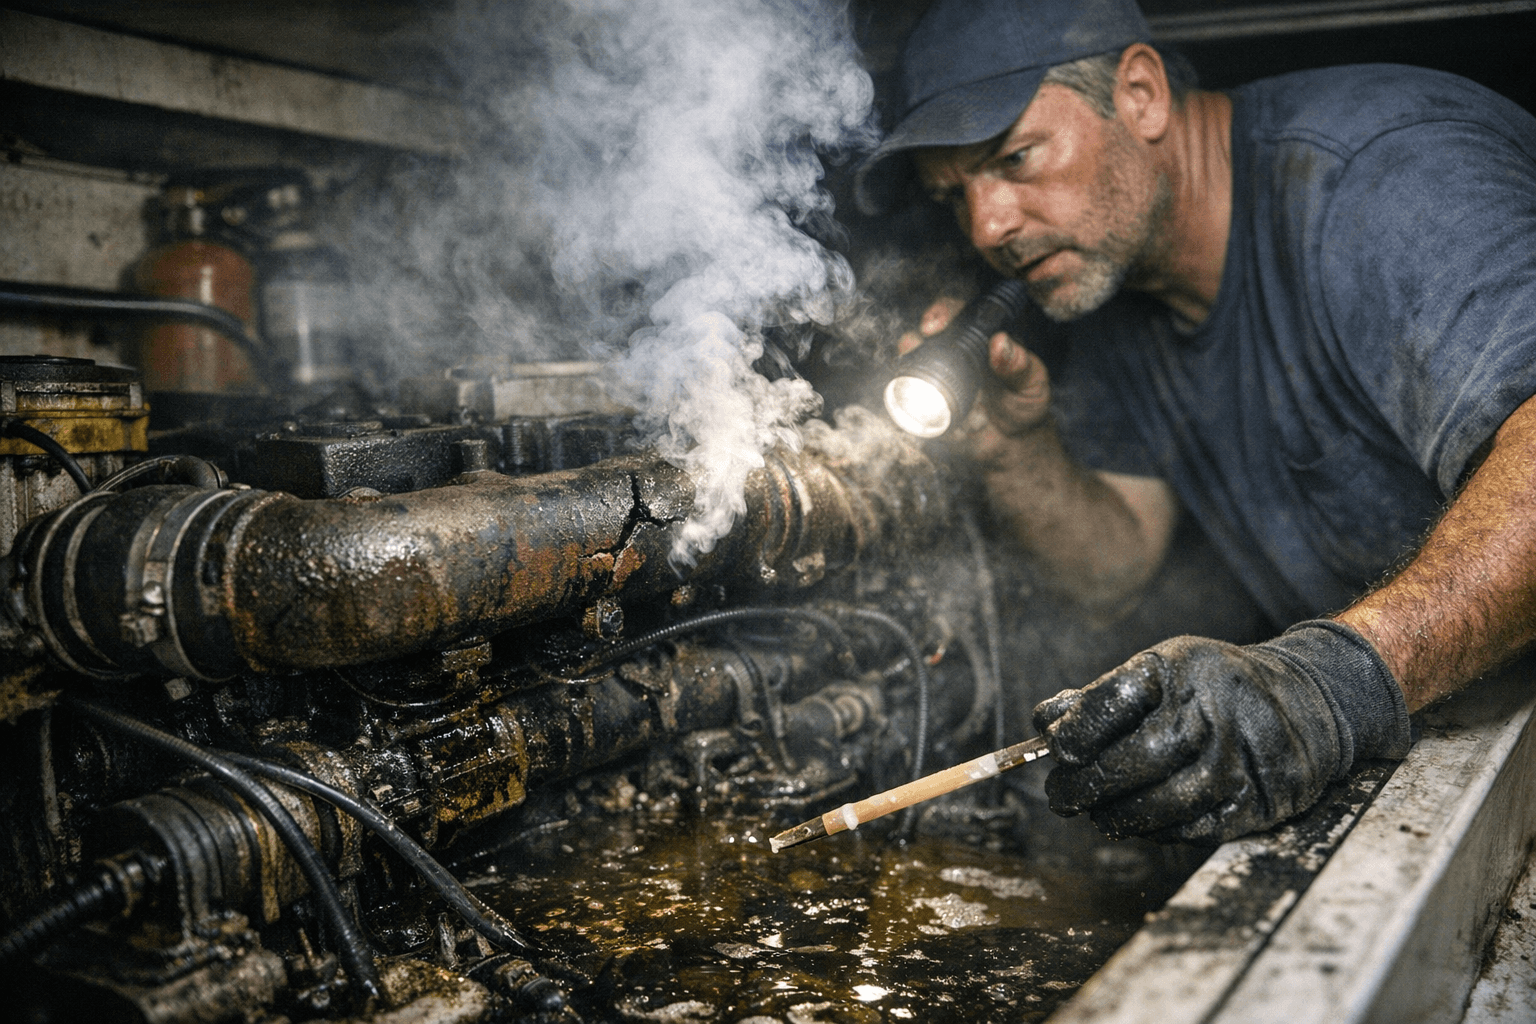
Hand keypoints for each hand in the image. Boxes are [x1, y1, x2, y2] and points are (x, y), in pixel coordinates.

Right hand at [898, 297, 1051, 444]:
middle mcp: (958, 346)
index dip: (944, 309)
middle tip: (921, 341)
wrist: (1011, 441)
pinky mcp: (929, 396)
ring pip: (913, 352)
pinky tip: (909, 393)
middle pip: (930, 327)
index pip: (961, 309)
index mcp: (985, 333)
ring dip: (906, 353)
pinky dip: (904, 388)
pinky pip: (908, 388)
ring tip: (908, 361)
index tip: (937, 323)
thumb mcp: (1032, 384)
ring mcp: (940, 370)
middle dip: (919, 331)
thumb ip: (1020, 366)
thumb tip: (1000, 342)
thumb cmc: (1025, 403)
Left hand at [1031, 621, 1411, 844]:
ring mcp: (1235, 763)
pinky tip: (1136, 820)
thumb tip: (1042, 724)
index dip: (1077, 731)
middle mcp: (1211, 714)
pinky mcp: (1253, 805)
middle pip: (1133, 760)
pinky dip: (1151, 830)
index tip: (1057, 750)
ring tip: (1094, 811)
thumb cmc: (1210, 689)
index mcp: (1179, 670)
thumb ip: (1098, 698)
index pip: (1114, 699)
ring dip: (1113, 815)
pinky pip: (1187, 830)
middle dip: (1084, 785)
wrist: (1305, 705)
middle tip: (1061, 794)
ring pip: (1158, 805)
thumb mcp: (1159, 671)